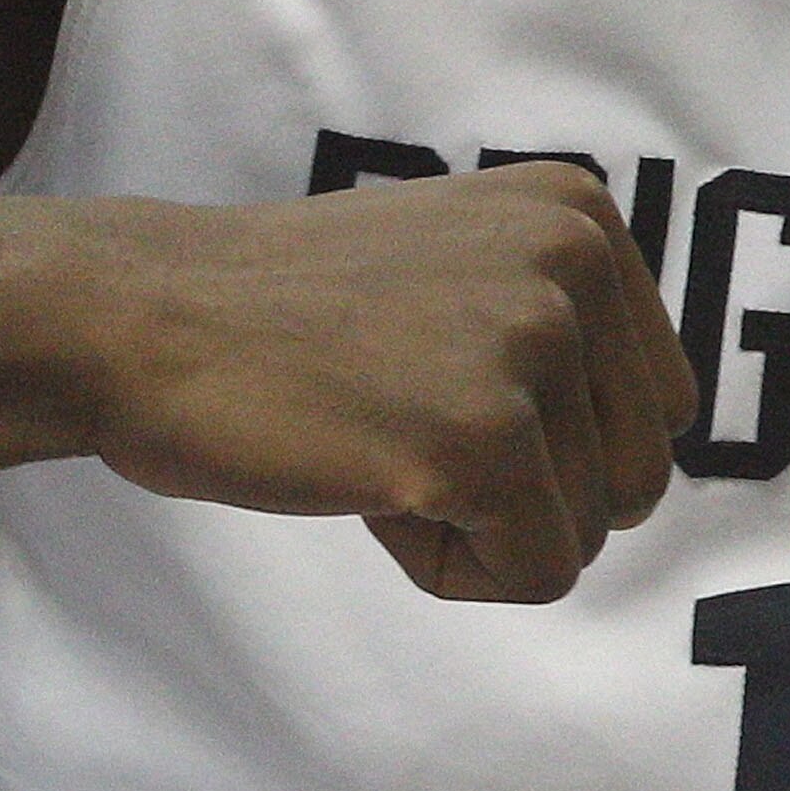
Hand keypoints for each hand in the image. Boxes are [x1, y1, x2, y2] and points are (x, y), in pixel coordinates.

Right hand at [81, 163, 689, 602]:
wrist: (132, 315)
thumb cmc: (271, 316)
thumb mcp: (454, 266)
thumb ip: (554, 322)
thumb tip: (643, 468)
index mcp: (579, 214)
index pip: (657, 405)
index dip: (548, 442)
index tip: (426, 387)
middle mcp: (574, 261)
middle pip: (636, 475)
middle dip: (525, 494)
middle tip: (392, 422)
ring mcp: (531, 345)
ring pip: (587, 532)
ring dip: (475, 525)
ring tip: (370, 442)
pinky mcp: (484, 441)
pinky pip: (533, 576)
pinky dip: (446, 567)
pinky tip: (362, 486)